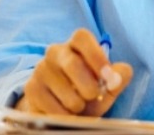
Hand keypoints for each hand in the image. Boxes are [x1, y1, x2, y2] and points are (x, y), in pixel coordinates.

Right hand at [18, 29, 133, 115]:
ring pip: (65, 90)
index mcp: (75, 45)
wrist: (62, 112)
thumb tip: (121, 73)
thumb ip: (118, 78)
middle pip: (72, 63)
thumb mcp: (107, 87)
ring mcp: (40, 69)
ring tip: (78, 105)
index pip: (81, 37)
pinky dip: (66, 115)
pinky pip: (53, 106)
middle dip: (89, 87)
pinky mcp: (31, 89)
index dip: (96, 56)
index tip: (107, 75)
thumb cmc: (86, 94)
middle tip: (93, 96)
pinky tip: (65, 112)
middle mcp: (55, 52)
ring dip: (78, 105)